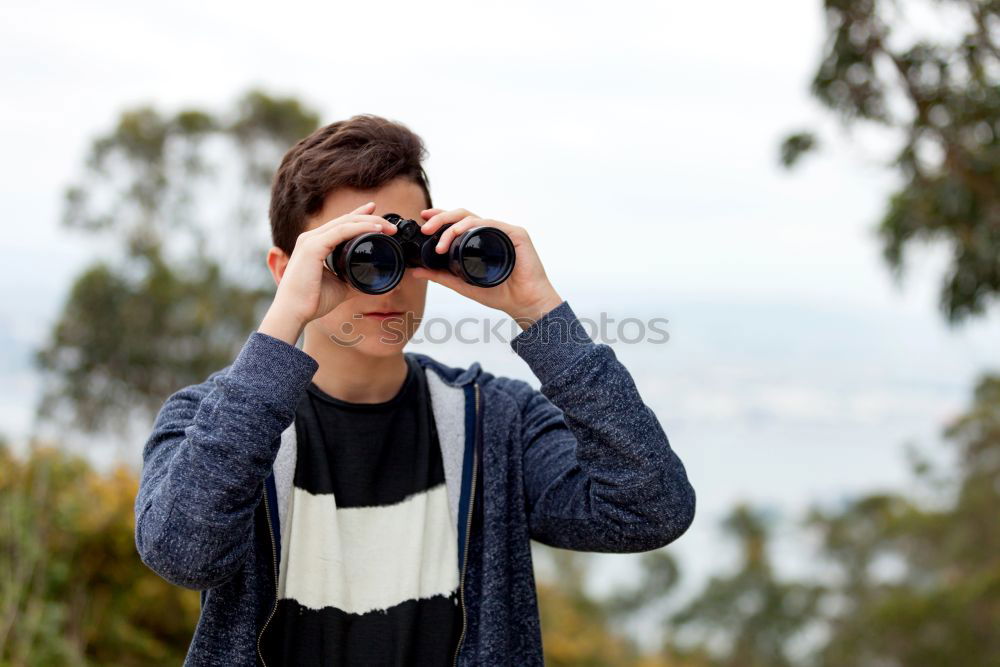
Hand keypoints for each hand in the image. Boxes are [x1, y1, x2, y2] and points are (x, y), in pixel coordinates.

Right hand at [259, 202, 396, 343]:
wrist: (294, 312)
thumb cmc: (312, 301)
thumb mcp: (339, 286)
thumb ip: (353, 279)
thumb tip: (371, 281)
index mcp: (315, 244)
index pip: (340, 224)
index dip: (359, 215)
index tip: (376, 211)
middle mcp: (311, 238)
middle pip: (344, 220)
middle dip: (369, 218)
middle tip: (390, 225)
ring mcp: (310, 240)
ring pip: (345, 223)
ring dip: (369, 222)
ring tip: (388, 227)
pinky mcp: (312, 247)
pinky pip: (341, 232)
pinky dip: (360, 228)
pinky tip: (375, 229)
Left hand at [411, 208, 562, 329]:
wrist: (524, 303)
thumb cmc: (500, 294)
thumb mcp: (463, 285)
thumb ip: (441, 277)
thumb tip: (416, 272)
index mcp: (480, 239)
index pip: (458, 221)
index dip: (440, 216)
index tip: (424, 218)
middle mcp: (491, 231)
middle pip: (462, 214)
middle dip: (441, 217)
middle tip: (426, 228)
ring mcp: (503, 231)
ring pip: (473, 217)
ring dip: (452, 226)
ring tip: (439, 242)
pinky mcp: (515, 233)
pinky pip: (490, 223)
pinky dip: (473, 226)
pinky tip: (460, 234)